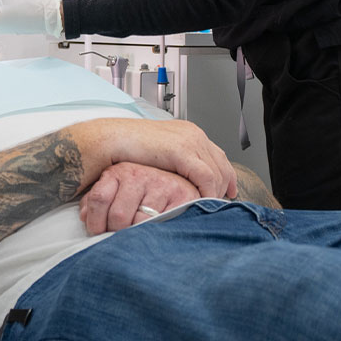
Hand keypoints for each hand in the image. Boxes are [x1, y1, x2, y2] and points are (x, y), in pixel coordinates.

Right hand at [71, 117, 237, 200]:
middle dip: (223, 188)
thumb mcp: (159, 155)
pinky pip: (206, 176)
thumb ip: (176, 163)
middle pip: (222, 165)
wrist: (112, 140)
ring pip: (217, 173)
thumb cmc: (127, 149)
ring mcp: (190, 140)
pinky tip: (201, 202)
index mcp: (189, 132)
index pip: (218, 155)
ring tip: (207, 208)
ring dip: (215, 193)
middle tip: (218, 206)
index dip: (227, 175)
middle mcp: (194, 134)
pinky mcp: (182, 151)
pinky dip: (207, 192)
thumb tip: (184, 180)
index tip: (229, 191)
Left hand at [79, 162, 201, 234]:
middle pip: (118, 215)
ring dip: (135, 235)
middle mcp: (139, 175)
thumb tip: (83, 217)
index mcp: (119, 172)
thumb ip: (96, 201)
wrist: (183, 181)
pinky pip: (162, 224)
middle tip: (118, 239)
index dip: (95, 222)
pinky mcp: (182, 197)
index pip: (99, 198)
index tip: (96, 233)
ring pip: (139, 223)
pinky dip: (155, 233)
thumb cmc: (142, 191)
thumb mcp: (116, 190)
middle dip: (115, 232)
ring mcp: (161, 185)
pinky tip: (154, 233)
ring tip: (136, 236)